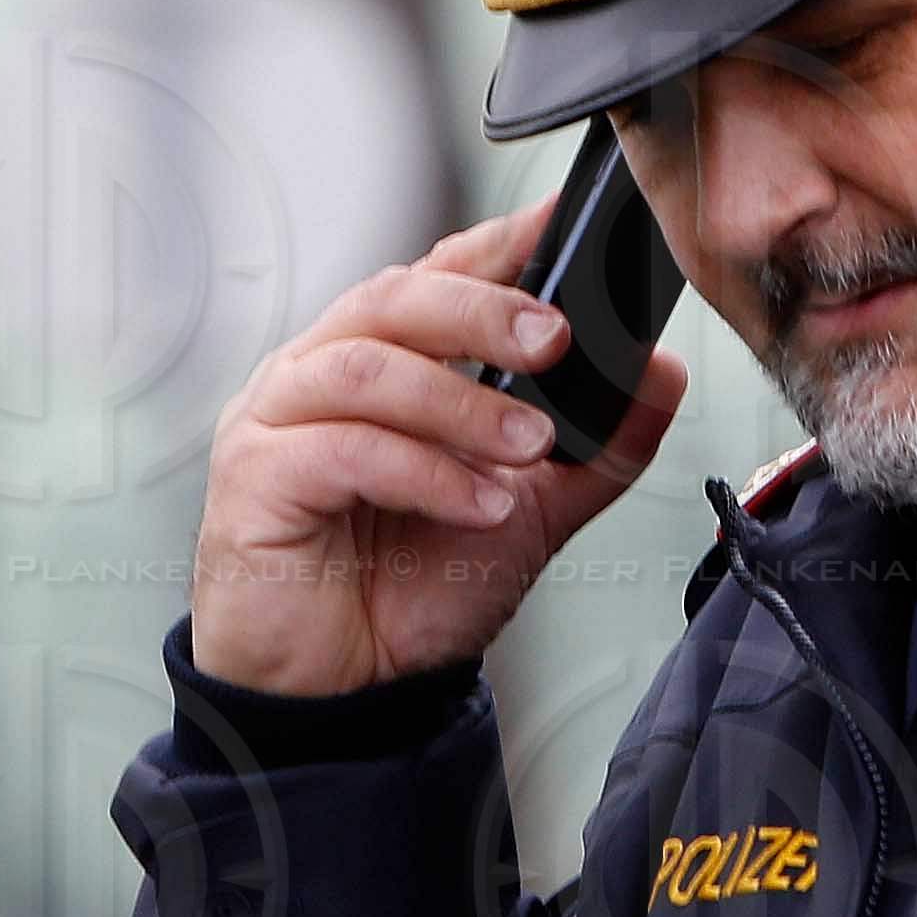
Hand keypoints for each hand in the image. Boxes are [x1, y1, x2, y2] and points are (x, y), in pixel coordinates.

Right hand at [187, 198, 689, 697]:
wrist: (351, 691)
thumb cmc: (414, 589)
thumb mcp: (533, 511)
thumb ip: (597, 446)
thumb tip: (662, 373)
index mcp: (384, 360)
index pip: (437, 274)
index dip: (498, 244)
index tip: (563, 225)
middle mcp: (320, 374)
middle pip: (395, 298)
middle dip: (484, 312)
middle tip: (556, 342)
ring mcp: (277, 421)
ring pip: (365, 367)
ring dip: (461, 403)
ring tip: (529, 447)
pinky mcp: (254, 480)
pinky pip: (340, 450)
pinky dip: (424, 472)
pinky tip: (479, 504)